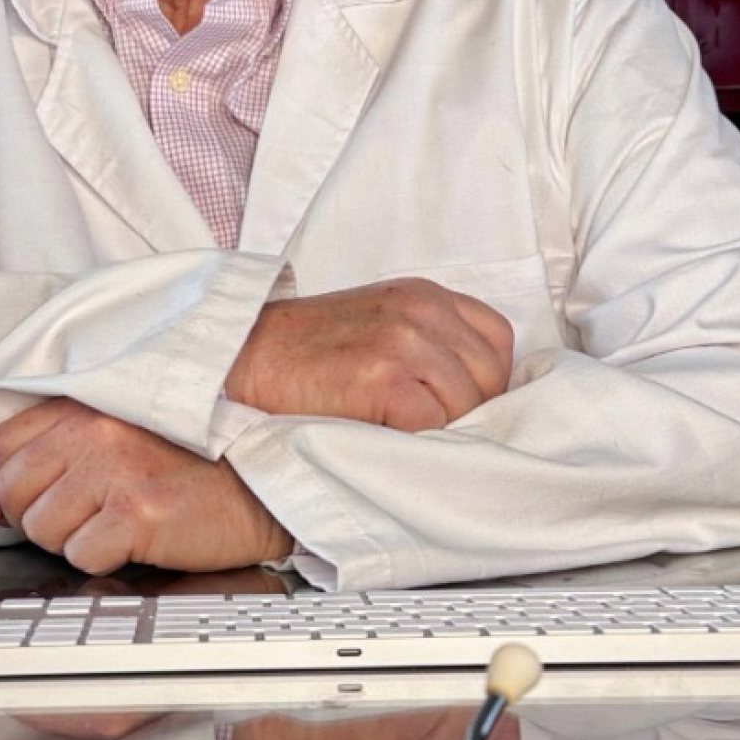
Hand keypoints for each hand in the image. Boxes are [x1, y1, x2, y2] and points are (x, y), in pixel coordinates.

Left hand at [0, 398, 292, 573]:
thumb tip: (6, 489)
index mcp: (85, 407)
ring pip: (42, 529)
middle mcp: (93, 432)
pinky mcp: (136, 513)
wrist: (260, 479)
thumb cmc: (196, 459)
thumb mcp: (126, 429)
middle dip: (29, 519)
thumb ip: (69, 441)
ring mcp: (113, 471)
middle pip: (14, 491)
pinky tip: (131, 544)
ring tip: (110, 529)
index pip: (2, 445)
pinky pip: (81, 556)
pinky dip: (101, 560)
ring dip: (69, 541)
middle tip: (65, 527)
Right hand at [224, 277, 513, 429]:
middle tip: (425, 430)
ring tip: (400, 436)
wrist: (242, 358)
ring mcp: (404, 342)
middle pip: (490, 378)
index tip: (454, 406)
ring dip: (441, 432)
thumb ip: (427, 342)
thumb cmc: (304, 354)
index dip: (483, 382)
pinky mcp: (385, 379)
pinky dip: (418, 444)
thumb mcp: (377, 324)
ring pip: (468, 407)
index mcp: (424, 295)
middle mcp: (421, 311)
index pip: (497, 341)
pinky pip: (436, 427)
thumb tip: (476, 397)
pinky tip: (385, 440)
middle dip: (468, 412)